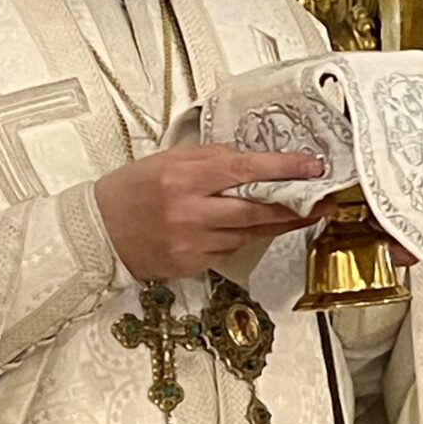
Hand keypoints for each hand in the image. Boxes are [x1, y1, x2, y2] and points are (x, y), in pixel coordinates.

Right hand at [95, 144, 327, 281]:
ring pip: (248, 234)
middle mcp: (189, 211)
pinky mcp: (191, 265)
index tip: (312, 166)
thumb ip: (212, 158)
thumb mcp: (168, 159)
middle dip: (296, 207)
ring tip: (301, 213)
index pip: (245, 170)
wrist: (97, 231)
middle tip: (325, 201)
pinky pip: (229, 250)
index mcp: (183, 177)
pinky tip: (250, 229)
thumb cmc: (132, 190)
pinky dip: (242, 238)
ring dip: (277, 224)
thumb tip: (252, 159)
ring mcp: (191, 243)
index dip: (284, 169)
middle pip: (256, 211)